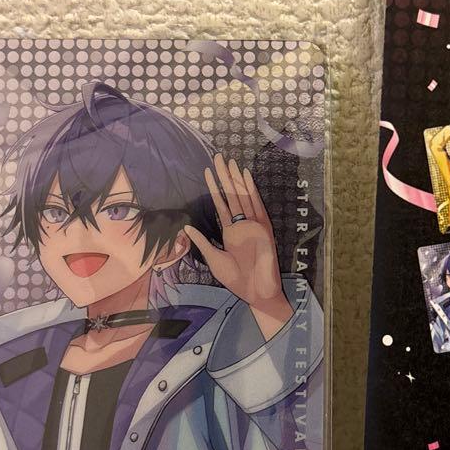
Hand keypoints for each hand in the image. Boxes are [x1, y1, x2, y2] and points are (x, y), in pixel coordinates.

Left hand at [185, 155, 291, 340]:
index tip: (208, 172)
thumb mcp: (215, 259)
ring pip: (243, 196)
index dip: (214, 189)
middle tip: (218, 157)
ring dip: (236, 179)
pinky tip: (245, 177)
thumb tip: (186, 227)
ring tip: (228, 162)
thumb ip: (202, 242)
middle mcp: (242, 224)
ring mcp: (253, 224)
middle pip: (232, 196)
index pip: (221, 205)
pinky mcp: (263, 227)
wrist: (257, 291)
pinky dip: (251, 191)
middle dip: (225, 177)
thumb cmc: (237, 279)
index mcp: (231, 232)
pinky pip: (257, 205)